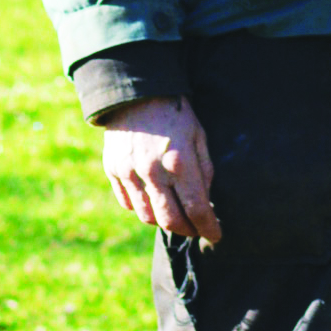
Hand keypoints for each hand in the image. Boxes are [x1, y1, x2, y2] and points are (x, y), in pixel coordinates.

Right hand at [101, 98, 220, 245]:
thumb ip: (205, 171)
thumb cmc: (176, 115)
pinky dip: (143, 209)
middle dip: (188, 230)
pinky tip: (155, 202)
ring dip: (165, 222)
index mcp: (179, 162)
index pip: (197, 209)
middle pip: (171, 221)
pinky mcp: (113, 171)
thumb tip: (206, 202)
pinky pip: (128, 204)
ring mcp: (129, 173)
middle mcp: (152, 172)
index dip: (209, 228)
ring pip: (148, 217)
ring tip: (177, 217)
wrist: (136, 94)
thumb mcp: (199, 137)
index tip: (217, 236)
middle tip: (198, 229)